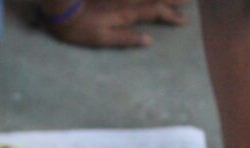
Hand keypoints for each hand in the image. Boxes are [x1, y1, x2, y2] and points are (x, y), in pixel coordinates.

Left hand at [41, 0, 187, 48]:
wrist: (61, 8)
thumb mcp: (101, 39)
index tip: (185, 21)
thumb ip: (125, 39)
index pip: (155, 12)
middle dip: (173, 0)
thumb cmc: (78, 28)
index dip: (171, 16)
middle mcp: (127, 0)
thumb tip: (149, 41)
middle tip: (189, 3)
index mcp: (127, 13)